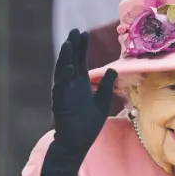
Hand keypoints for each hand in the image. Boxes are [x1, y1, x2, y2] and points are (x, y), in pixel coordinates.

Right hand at [52, 28, 116, 153]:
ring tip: (69, 44)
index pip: (81, 61)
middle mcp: (71, 86)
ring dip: (66, 58)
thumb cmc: (88, 125)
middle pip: (71, 61)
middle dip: (73, 47)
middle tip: (75, 31)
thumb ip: (106, 87)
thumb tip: (114, 69)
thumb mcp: (102, 103)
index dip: (82, 48)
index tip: (85, 33)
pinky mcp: (60, 103)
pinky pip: (61, 88)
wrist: (77, 144)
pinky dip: (65, 77)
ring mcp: (64, 94)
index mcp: (81, 84)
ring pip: (62, 71)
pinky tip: (70, 67)